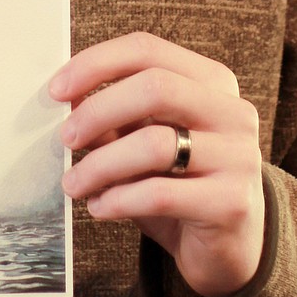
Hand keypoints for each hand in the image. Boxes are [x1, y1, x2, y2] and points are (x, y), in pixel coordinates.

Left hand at [49, 32, 263, 296]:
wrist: (230, 246)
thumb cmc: (180, 182)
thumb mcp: (145, 140)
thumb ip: (114, 117)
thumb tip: (66, 101)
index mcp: (211, 81)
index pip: (147, 50)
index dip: (96, 64)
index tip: (57, 91)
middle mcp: (232, 111)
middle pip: (155, 87)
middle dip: (98, 111)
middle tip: (65, 138)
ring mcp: (239, 156)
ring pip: (155, 144)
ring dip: (100, 164)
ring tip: (74, 183)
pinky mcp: (232, 202)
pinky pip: (160, 194)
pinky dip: (118, 199)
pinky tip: (100, 207)